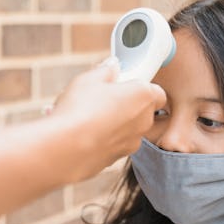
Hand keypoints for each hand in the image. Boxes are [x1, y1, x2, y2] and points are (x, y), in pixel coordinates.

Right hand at [52, 57, 166, 180]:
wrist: (66, 149)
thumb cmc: (80, 110)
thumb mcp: (89, 79)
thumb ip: (104, 71)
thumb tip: (112, 66)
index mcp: (144, 96)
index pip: (156, 91)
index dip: (141, 86)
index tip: (124, 82)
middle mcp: (145, 120)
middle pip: (143, 110)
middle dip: (127, 104)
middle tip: (104, 97)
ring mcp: (133, 141)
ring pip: (128, 128)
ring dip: (116, 122)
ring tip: (89, 116)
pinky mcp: (119, 157)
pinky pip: (115, 142)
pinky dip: (105, 138)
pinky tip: (84, 132)